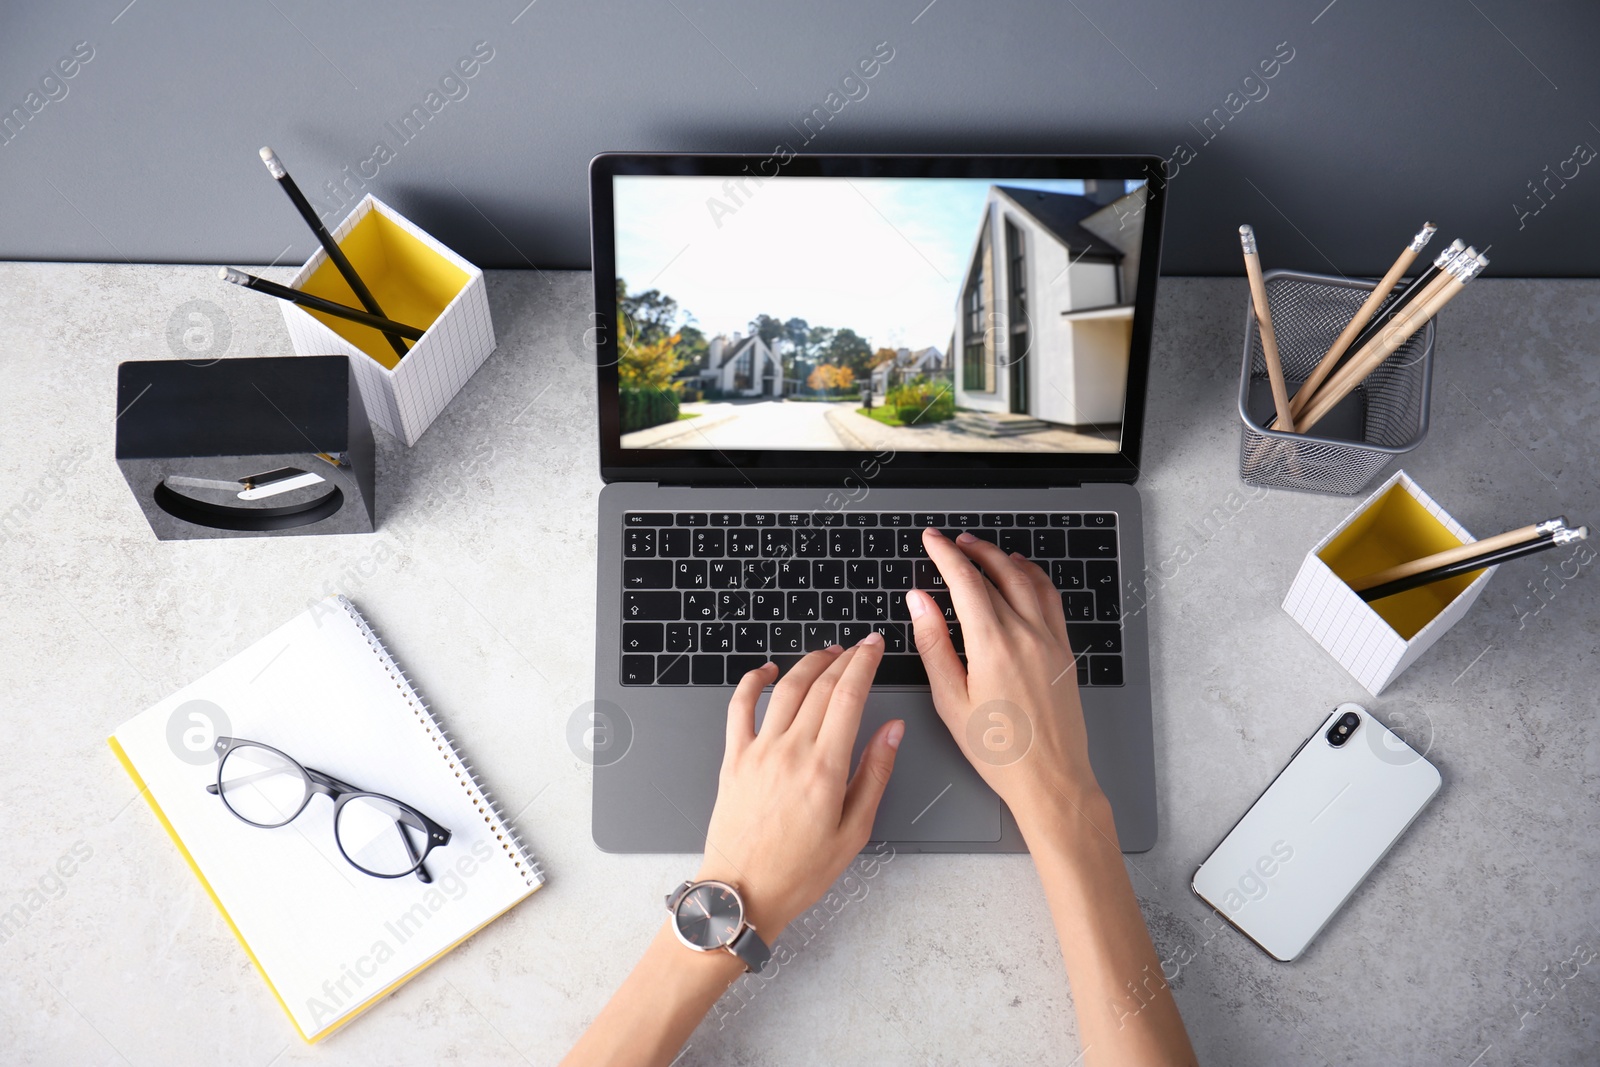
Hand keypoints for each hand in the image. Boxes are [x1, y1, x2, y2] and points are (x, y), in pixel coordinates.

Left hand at [694, 638, 901, 937]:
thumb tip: (892, 730)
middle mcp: (789, 752)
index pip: (849, 697)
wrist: (743, 893)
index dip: (865, 664)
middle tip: (860, 647)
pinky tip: (768, 671)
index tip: (875, 647)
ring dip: (808, 664)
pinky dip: (753, 681)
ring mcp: (757, 752)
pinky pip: (739, 707)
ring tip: (827, 654)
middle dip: (844, 658)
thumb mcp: (854, 830)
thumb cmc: (798, 872)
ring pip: (785, 689)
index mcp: (824, 769)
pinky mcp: (733, 759)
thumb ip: (874, 773)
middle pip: (820, 686)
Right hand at [909, 528, 1106, 831]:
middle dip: (970, 552)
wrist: (1050, 778)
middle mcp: (1026, 634)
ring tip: (982, 550)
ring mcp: (1050, 640)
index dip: (945, 555)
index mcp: (993, 645)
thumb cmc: (998, 750)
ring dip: (1002, 558)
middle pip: (996, 574)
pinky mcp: (1064, 651)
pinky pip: (1050, 599)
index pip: (965, 581)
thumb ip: (933, 644)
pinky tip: (1023, 574)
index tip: (931, 540)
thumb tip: (920, 601)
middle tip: (951, 542)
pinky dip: (1033, 577)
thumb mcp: (950, 700)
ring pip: (1027, 580)